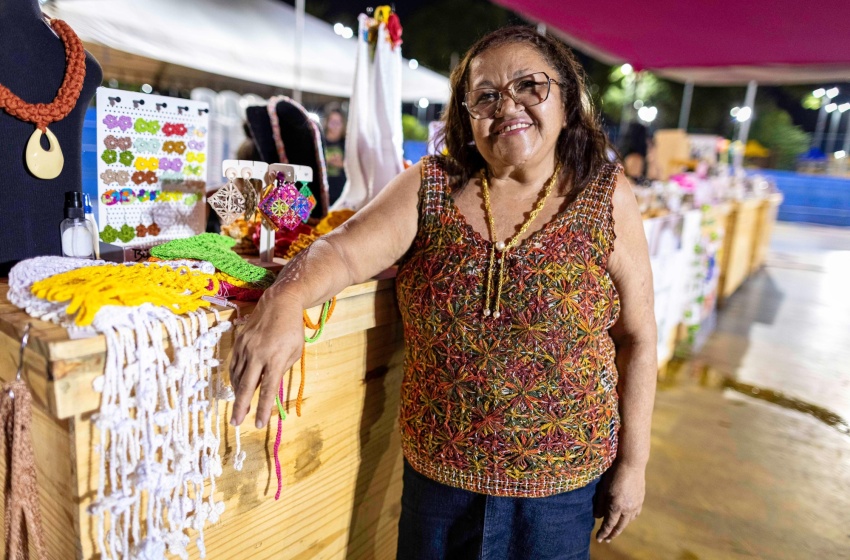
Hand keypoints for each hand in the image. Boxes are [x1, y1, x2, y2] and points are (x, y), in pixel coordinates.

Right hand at [229, 291, 303, 428]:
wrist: (279, 302)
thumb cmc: (292, 329)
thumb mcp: (295, 351)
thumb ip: (282, 368)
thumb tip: (268, 384)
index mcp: (276, 358)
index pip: (268, 389)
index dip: (263, 408)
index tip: (259, 424)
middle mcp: (258, 354)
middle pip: (247, 386)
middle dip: (241, 407)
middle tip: (236, 423)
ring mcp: (246, 347)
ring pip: (237, 376)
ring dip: (237, 394)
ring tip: (239, 407)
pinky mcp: (239, 341)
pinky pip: (235, 365)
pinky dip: (235, 378)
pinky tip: (238, 386)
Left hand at [593, 461, 645, 542]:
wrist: (631, 464)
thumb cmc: (613, 475)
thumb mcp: (602, 489)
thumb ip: (599, 505)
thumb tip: (597, 517)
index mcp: (616, 507)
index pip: (609, 525)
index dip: (603, 533)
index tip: (599, 539)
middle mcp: (627, 509)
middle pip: (620, 526)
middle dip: (612, 534)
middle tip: (607, 539)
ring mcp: (636, 505)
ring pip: (628, 521)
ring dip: (621, 527)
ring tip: (615, 530)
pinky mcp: (640, 500)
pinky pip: (635, 514)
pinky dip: (629, 519)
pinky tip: (626, 519)